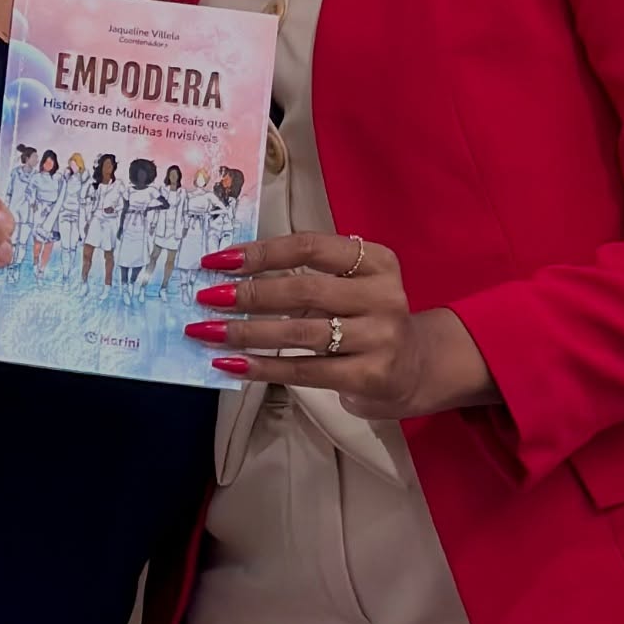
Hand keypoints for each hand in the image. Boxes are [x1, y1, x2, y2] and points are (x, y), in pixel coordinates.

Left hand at [187, 232, 496, 418]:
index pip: (309, 247)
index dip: (261, 252)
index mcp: (375, 260)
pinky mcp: (371, 376)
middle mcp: (382, 294)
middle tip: (205, 298)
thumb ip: (308, 275)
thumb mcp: (352, 285)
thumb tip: (232, 274)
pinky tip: (232, 364)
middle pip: (303, 290)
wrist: (417, 369)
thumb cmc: (368, 319)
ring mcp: (380, 337)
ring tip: (208, 332)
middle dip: (248, 294)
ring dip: (247, 332)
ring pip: (301, 333)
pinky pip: (305, 371)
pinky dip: (264, 367)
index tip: (218, 260)